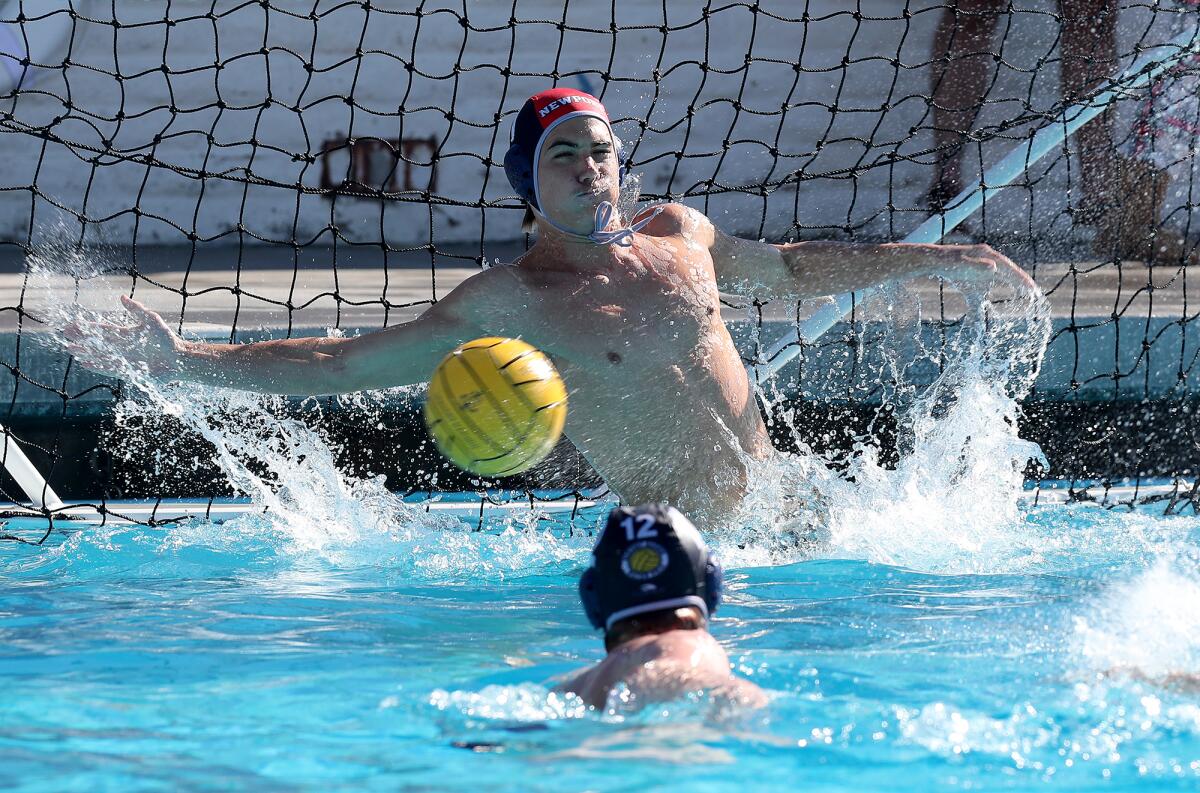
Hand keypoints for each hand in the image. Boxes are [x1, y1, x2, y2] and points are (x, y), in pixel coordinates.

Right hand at [63, 295, 183, 377]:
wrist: (178, 359)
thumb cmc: (166, 339)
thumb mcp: (151, 321)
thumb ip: (136, 310)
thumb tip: (121, 297)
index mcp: (125, 334)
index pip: (102, 330)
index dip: (88, 327)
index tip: (73, 324)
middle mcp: (121, 347)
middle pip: (97, 342)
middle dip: (82, 339)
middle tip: (65, 335)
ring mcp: (123, 359)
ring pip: (99, 355)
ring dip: (85, 352)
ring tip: (71, 349)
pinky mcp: (127, 371)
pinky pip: (109, 369)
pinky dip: (97, 366)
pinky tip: (85, 363)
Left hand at [935, 243, 1037, 295]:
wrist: (933, 260)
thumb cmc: (948, 263)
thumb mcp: (962, 265)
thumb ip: (977, 266)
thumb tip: (994, 267)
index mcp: (989, 255)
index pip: (1010, 268)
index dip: (1022, 279)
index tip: (1032, 289)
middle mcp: (989, 258)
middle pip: (1009, 271)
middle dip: (1021, 282)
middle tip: (1034, 294)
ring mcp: (983, 264)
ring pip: (1001, 276)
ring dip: (1010, 285)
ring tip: (1023, 295)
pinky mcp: (976, 272)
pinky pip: (989, 282)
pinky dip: (994, 290)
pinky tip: (995, 300)